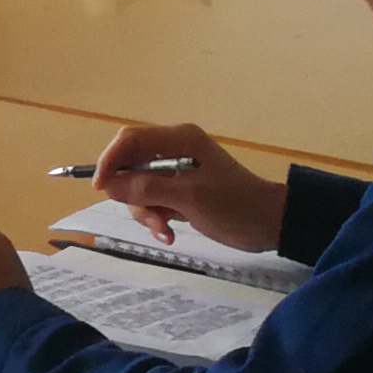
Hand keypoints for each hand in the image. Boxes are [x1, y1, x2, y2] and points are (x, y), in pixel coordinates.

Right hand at [88, 125, 285, 252]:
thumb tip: (107, 184)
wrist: (271, 224)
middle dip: (132, 194)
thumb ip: (147, 189)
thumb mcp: (189, 198)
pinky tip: (169, 233)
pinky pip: (154, 200)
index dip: (110, 161)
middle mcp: (175, 149)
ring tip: (164, 230)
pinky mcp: (181, 190)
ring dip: (146, 211)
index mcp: (179, 139)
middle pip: (131, 165)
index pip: (129, 139)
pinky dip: (157, 217)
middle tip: (147, 218)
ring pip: (139, 187)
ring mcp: (177, 171)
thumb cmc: (235, 206)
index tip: (100, 187)